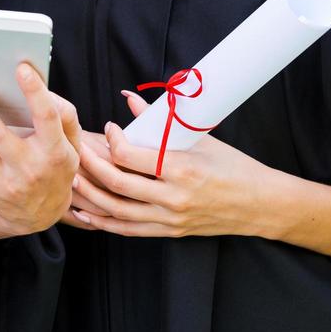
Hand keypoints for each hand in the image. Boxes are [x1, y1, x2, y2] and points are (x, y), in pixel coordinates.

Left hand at [0, 64, 80, 236]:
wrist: (38, 216)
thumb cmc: (56, 168)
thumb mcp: (72, 146)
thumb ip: (65, 116)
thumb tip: (41, 88)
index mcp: (55, 153)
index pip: (47, 119)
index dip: (35, 92)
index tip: (22, 68)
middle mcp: (29, 169)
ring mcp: (4, 182)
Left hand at [63, 91, 275, 238]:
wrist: (258, 203)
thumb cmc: (232, 166)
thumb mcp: (199, 139)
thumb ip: (161, 121)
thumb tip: (130, 99)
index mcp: (182, 169)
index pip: (132, 157)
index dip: (114, 141)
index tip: (109, 128)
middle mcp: (173, 197)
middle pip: (118, 185)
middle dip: (91, 167)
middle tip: (76, 151)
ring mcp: (170, 218)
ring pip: (117, 211)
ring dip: (90, 196)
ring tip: (72, 180)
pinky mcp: (169, 232)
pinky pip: (128, 230)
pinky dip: (104, 223)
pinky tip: (86, 213)